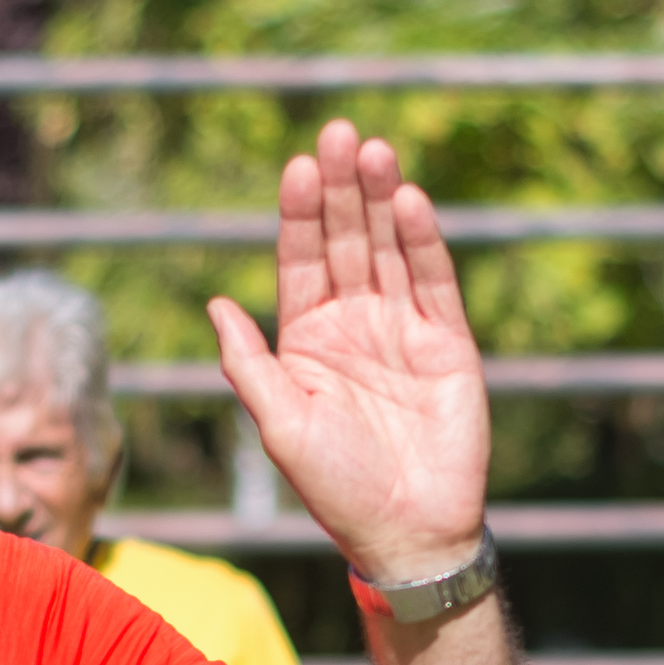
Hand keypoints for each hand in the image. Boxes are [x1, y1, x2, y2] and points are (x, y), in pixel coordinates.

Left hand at [214, 121, 489, 575]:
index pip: (301, 258)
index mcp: (307, 338)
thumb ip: (249, 363)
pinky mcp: (449, 344)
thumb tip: (214, 302)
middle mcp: (354, 323)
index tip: (298, 166)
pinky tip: (410, 201)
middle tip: (340, 132)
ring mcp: (403, 329)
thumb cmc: (335, 489)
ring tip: (374, 150)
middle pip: (346, 239)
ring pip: (390, 249)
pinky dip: (423, 242)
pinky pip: (434, 283)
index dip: (300, 212)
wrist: (407, 533)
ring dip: (381, 200)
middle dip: (342, 188)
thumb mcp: (280, 425)